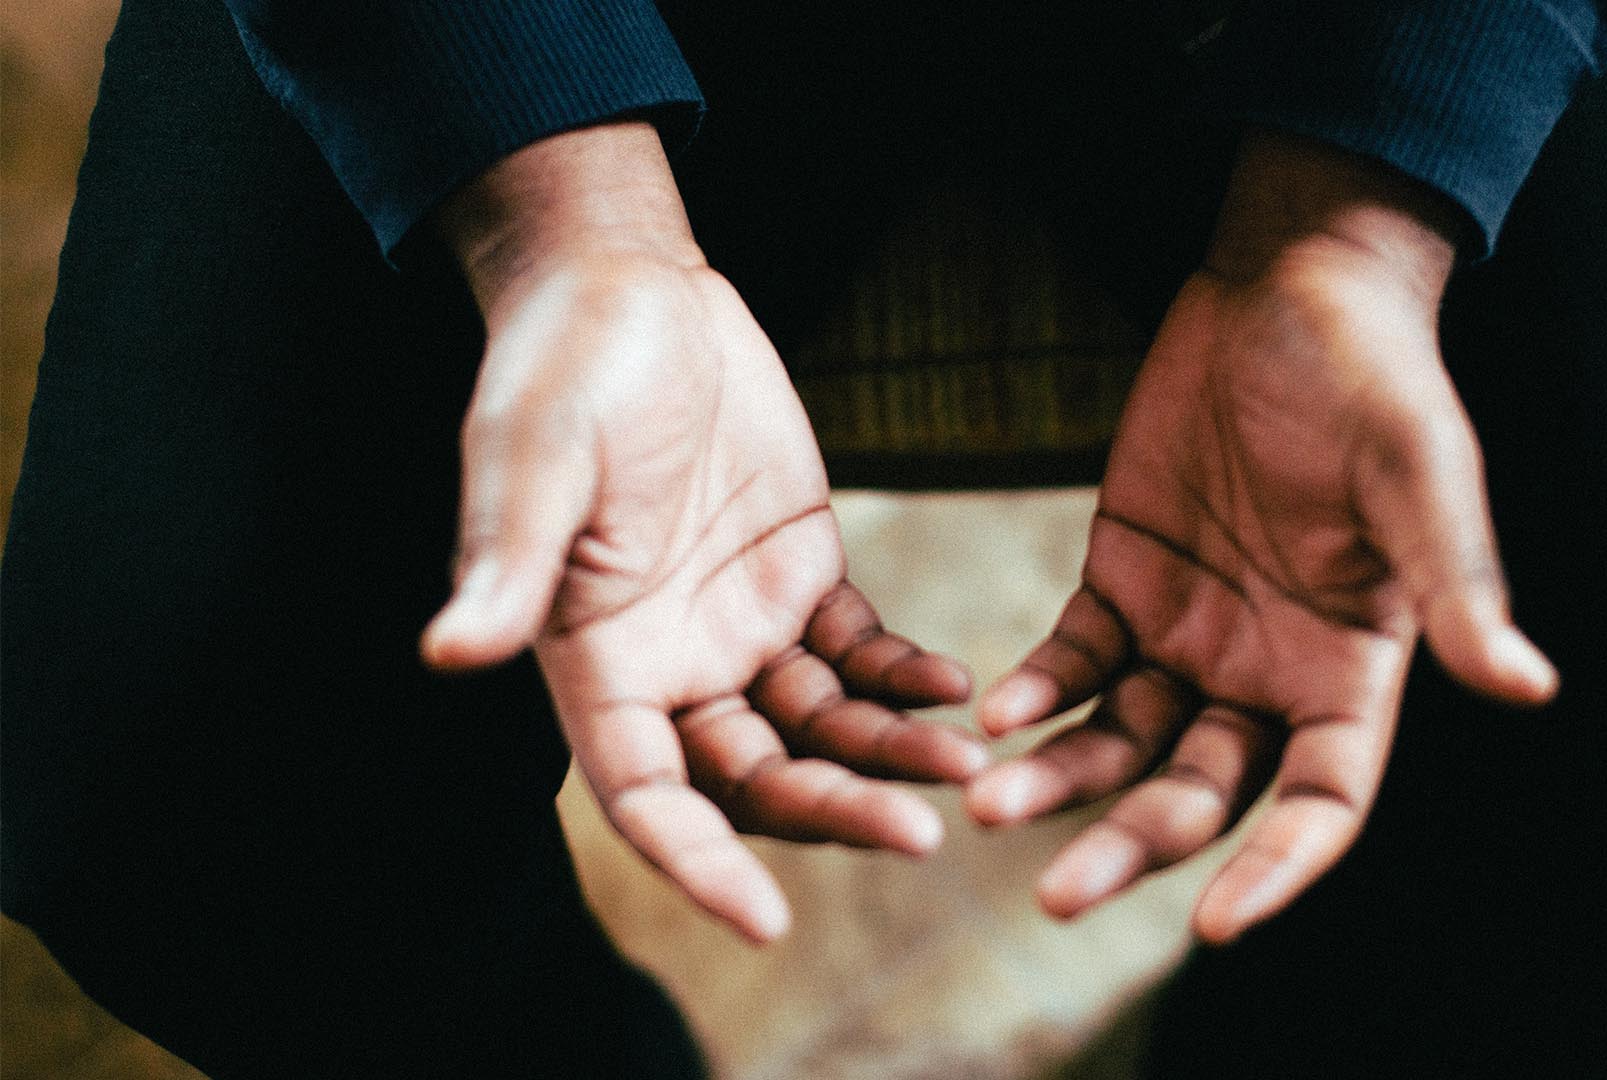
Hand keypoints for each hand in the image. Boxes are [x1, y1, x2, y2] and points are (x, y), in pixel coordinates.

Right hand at [420, 124, 982, 942]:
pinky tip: (957, 686)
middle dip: (833, 813)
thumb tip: (452, 650)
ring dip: (890, 754)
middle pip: (754, 779)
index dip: (697, 865)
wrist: (633, 288)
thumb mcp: (536, 455)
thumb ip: (514, 560)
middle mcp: (670, 663)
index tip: (767, 921)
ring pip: (820, 728)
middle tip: (921, 836)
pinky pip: (859, 652)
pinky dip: (905, 678)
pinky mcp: (799, 573)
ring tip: (972, 765)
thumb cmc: (563, 365)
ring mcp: (739, 623)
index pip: (644, 796)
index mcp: (596, 659)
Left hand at [966, 134, 1557, 943]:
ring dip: (1062, 778)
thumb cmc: (1376, 377)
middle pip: (1201, 792)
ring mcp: (1191, 632)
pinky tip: (996, 711)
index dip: (1276, 867)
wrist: (1291, 286)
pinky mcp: (1123, 581)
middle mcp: (1268, 671)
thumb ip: (1454, 584)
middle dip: (1132, 844)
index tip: (1214, 924)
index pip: (1321, 801)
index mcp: (1353, 667)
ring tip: (991, 805)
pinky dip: (1039, 690)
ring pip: (1122, 740)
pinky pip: (1076, 660)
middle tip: (1055, 895)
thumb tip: (1527, 685)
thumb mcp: (1420, 474)